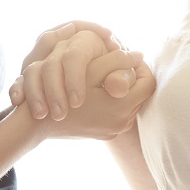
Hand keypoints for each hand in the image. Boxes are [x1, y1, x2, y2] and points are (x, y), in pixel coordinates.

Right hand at [11, 28, 141, 119]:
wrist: (40, 122)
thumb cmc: (64, 90)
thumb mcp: (92, 69)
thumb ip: (117, 60)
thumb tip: (138, 54)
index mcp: (122, 105)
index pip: (149, 83)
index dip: (142, 67)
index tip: (129, 57)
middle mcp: (122, 122)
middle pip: (140, 94)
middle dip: (132, 77)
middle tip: (118, 63)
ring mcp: (113, 131)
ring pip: (129, 104)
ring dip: (122, 89)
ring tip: (107, 75)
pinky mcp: (105, 134)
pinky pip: (118, 114)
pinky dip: (113, 100)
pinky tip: (99, 90)